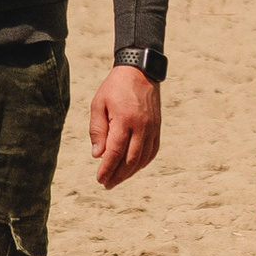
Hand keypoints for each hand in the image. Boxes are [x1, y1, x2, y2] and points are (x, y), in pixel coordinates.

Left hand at [87, 67, 160, 188]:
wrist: (140, 71)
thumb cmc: (115, 87)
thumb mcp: (99, 104)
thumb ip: (97, 130)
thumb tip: (97, 155)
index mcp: (125, 120)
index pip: (115, 152)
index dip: (107, 168)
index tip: (100, 179)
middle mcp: (141, 127)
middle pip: (130, 160)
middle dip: (118, 175)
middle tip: (106, 184)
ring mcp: (152, 129)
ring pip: (142, 159)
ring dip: (129, 172)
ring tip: (116, 179)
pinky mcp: (157, 128)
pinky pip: (151, 152)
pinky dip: (142, 163)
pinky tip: (132, 168)